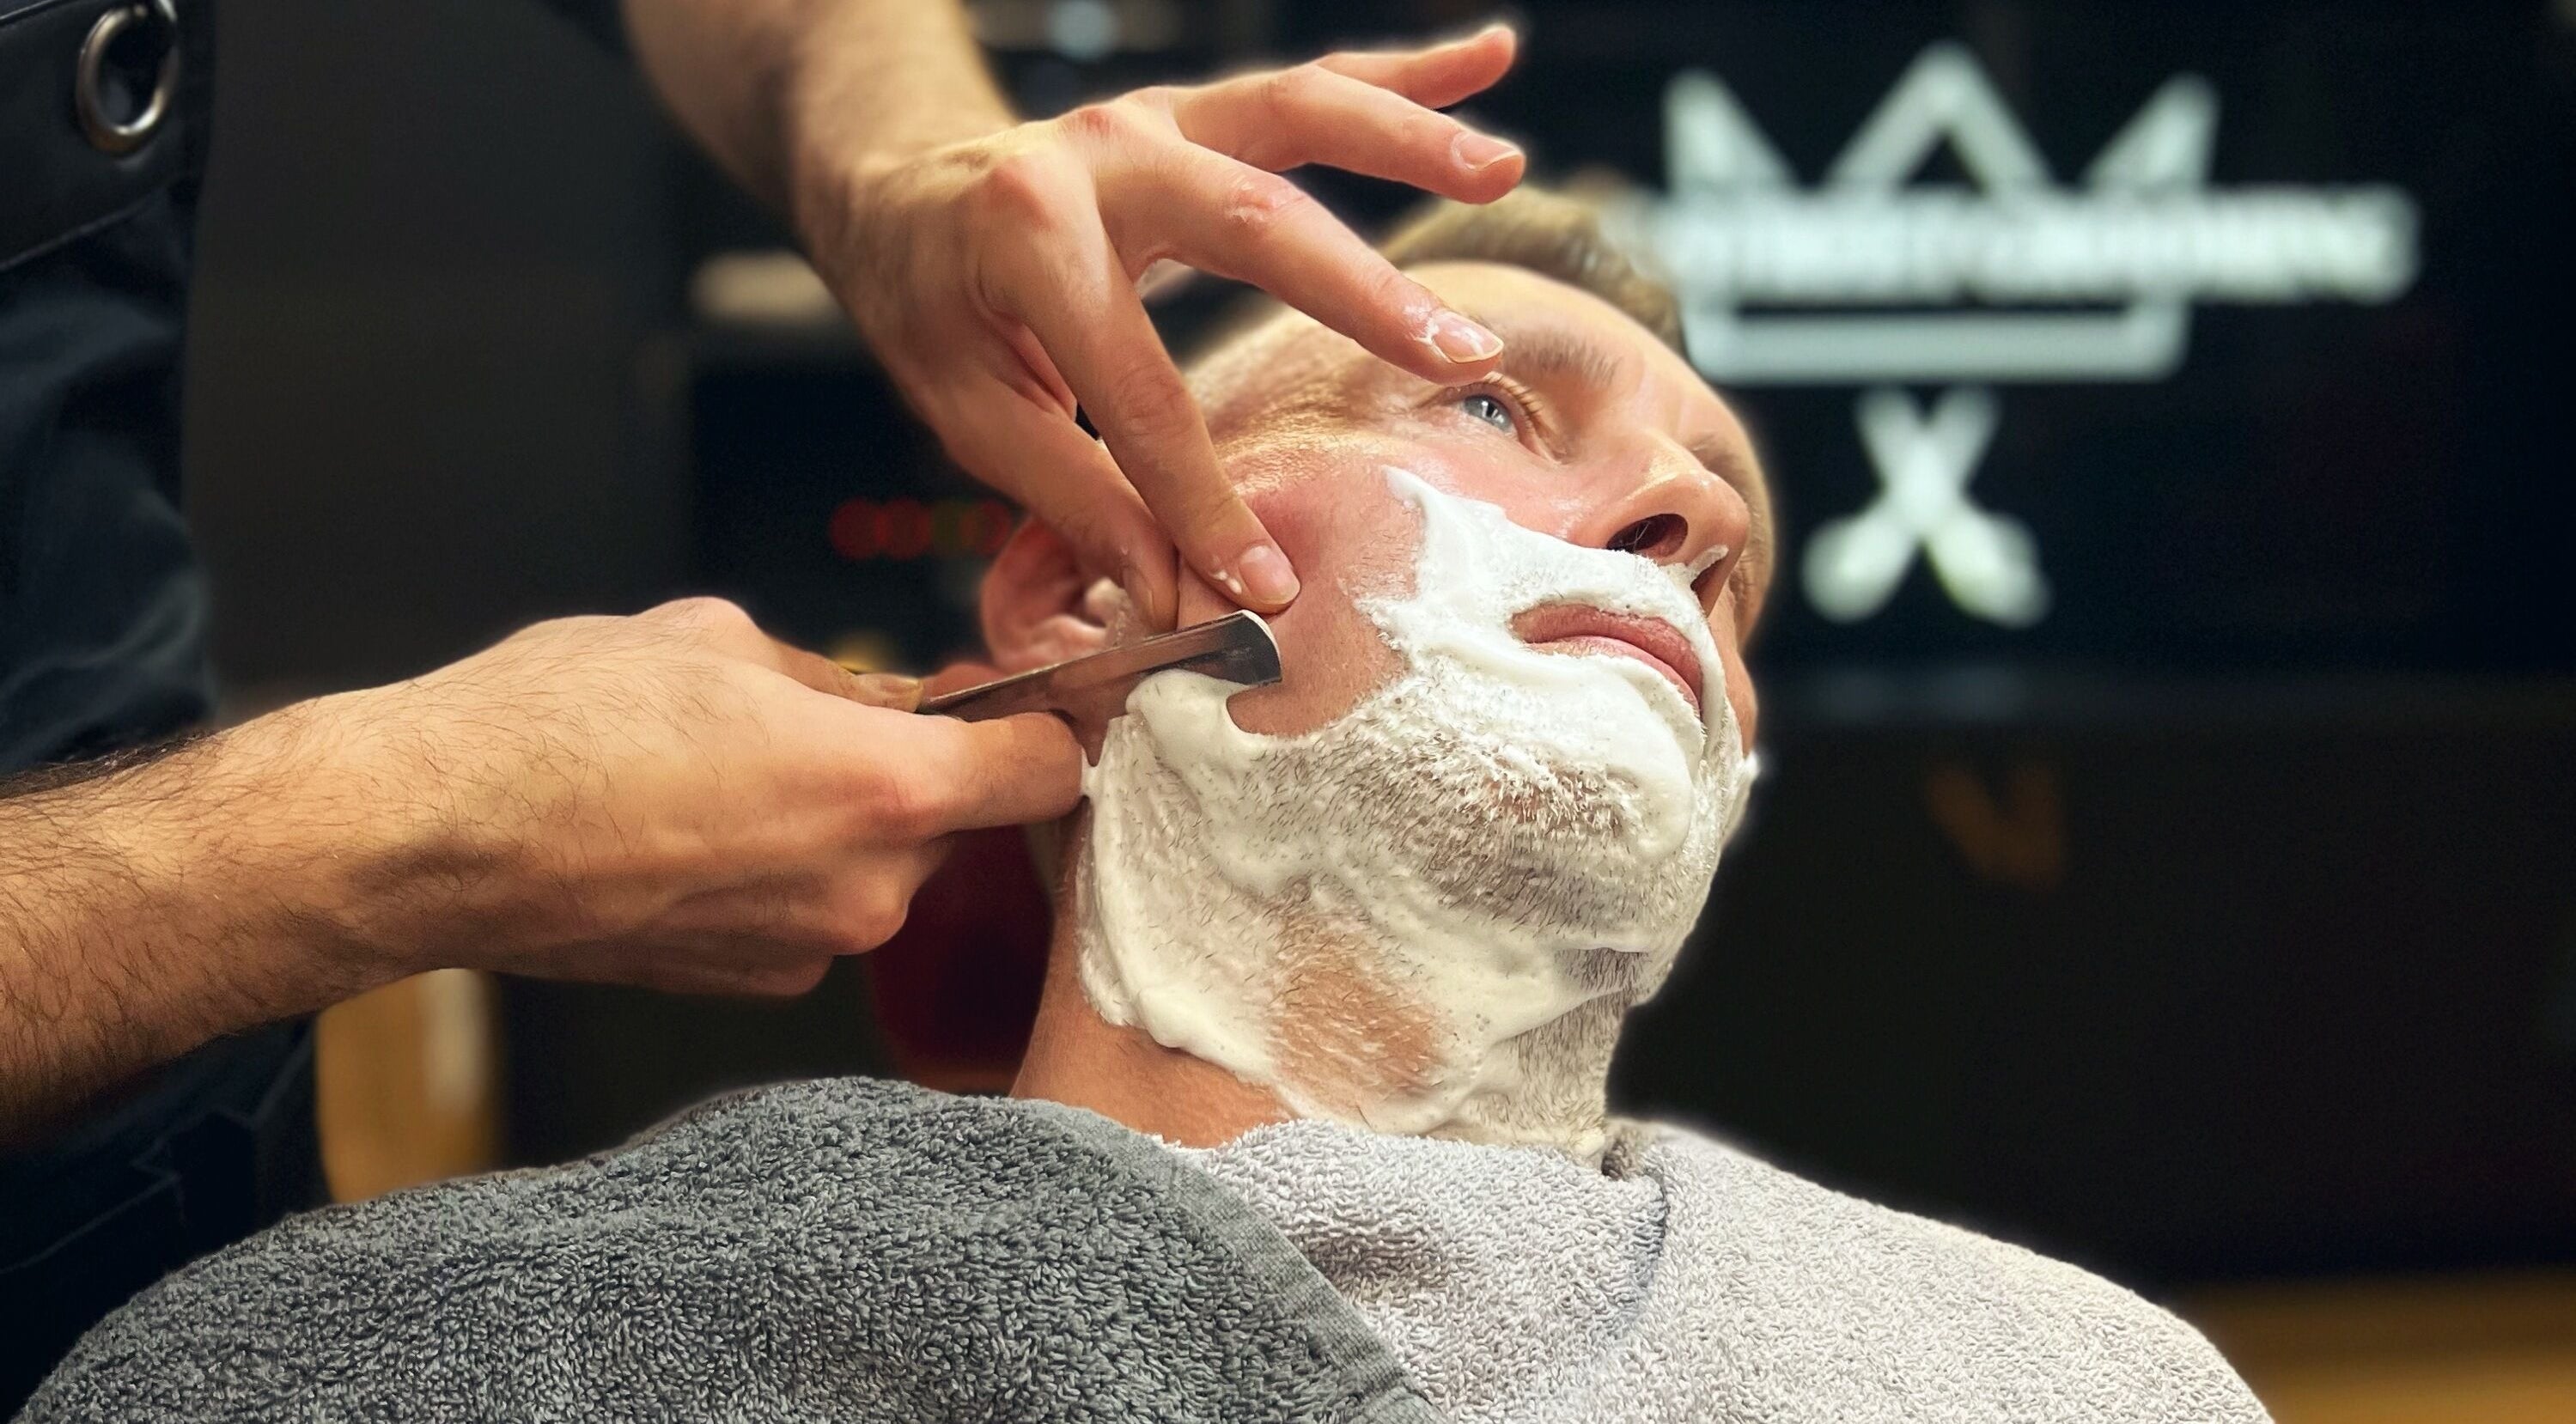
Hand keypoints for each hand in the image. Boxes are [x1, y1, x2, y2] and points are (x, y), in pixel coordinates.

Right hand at [336, 598, 1081, 995]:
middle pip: (960, 823)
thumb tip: (884, 698)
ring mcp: (810, 948)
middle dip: (922, 773)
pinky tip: (701, 831)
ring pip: (881, 869)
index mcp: (886, 787)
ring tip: (738, 774)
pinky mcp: (752, 984)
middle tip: (842, 722)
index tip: (1028, 706)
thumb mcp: (718, 640)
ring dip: (845, 824)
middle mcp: (868, 888)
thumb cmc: (559, 724)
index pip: (1050, 770)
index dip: (1045, 727)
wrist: (432, 836)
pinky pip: (812, 913)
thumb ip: (834, 679)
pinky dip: (786, 874)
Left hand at [792, 26, 1526, 626]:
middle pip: (1248, 221)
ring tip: (1503, 172)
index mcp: (1026, 239)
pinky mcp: (1197, 108)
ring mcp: (1156, 117)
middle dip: (1362, 293)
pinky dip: (1408, 66)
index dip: (1197, 496)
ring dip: (1409, 138)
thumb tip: (1172, 596)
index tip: (1262, 584)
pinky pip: (1311, 82)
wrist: (896, 189)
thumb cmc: (933, 307)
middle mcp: (1099, 155)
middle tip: (1461, 357)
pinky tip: (1494, 57)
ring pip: (1297, 112)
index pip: (1134, 388)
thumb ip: (1072, 496)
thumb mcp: (969, 413)